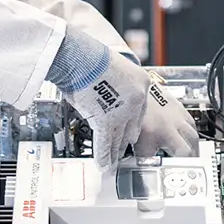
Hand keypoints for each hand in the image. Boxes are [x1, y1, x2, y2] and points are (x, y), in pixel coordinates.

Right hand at [53, 35, 197, 166]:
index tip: (129, 132)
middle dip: (125, 140)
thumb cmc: (91, 57)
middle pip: (133, 127)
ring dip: (115, 154)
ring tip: (112, 164)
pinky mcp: (107, 121)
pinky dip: (104, 158)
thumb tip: (109, 93)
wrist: (81, 56)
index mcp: (142, 83)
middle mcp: (137, 99)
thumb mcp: (116, 66)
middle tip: (121, 149)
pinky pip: (106, 144)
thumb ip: (118, 83)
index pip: (140, 111)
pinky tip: (104, 166)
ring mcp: (123, 112)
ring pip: (120, 140)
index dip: (131, 124)